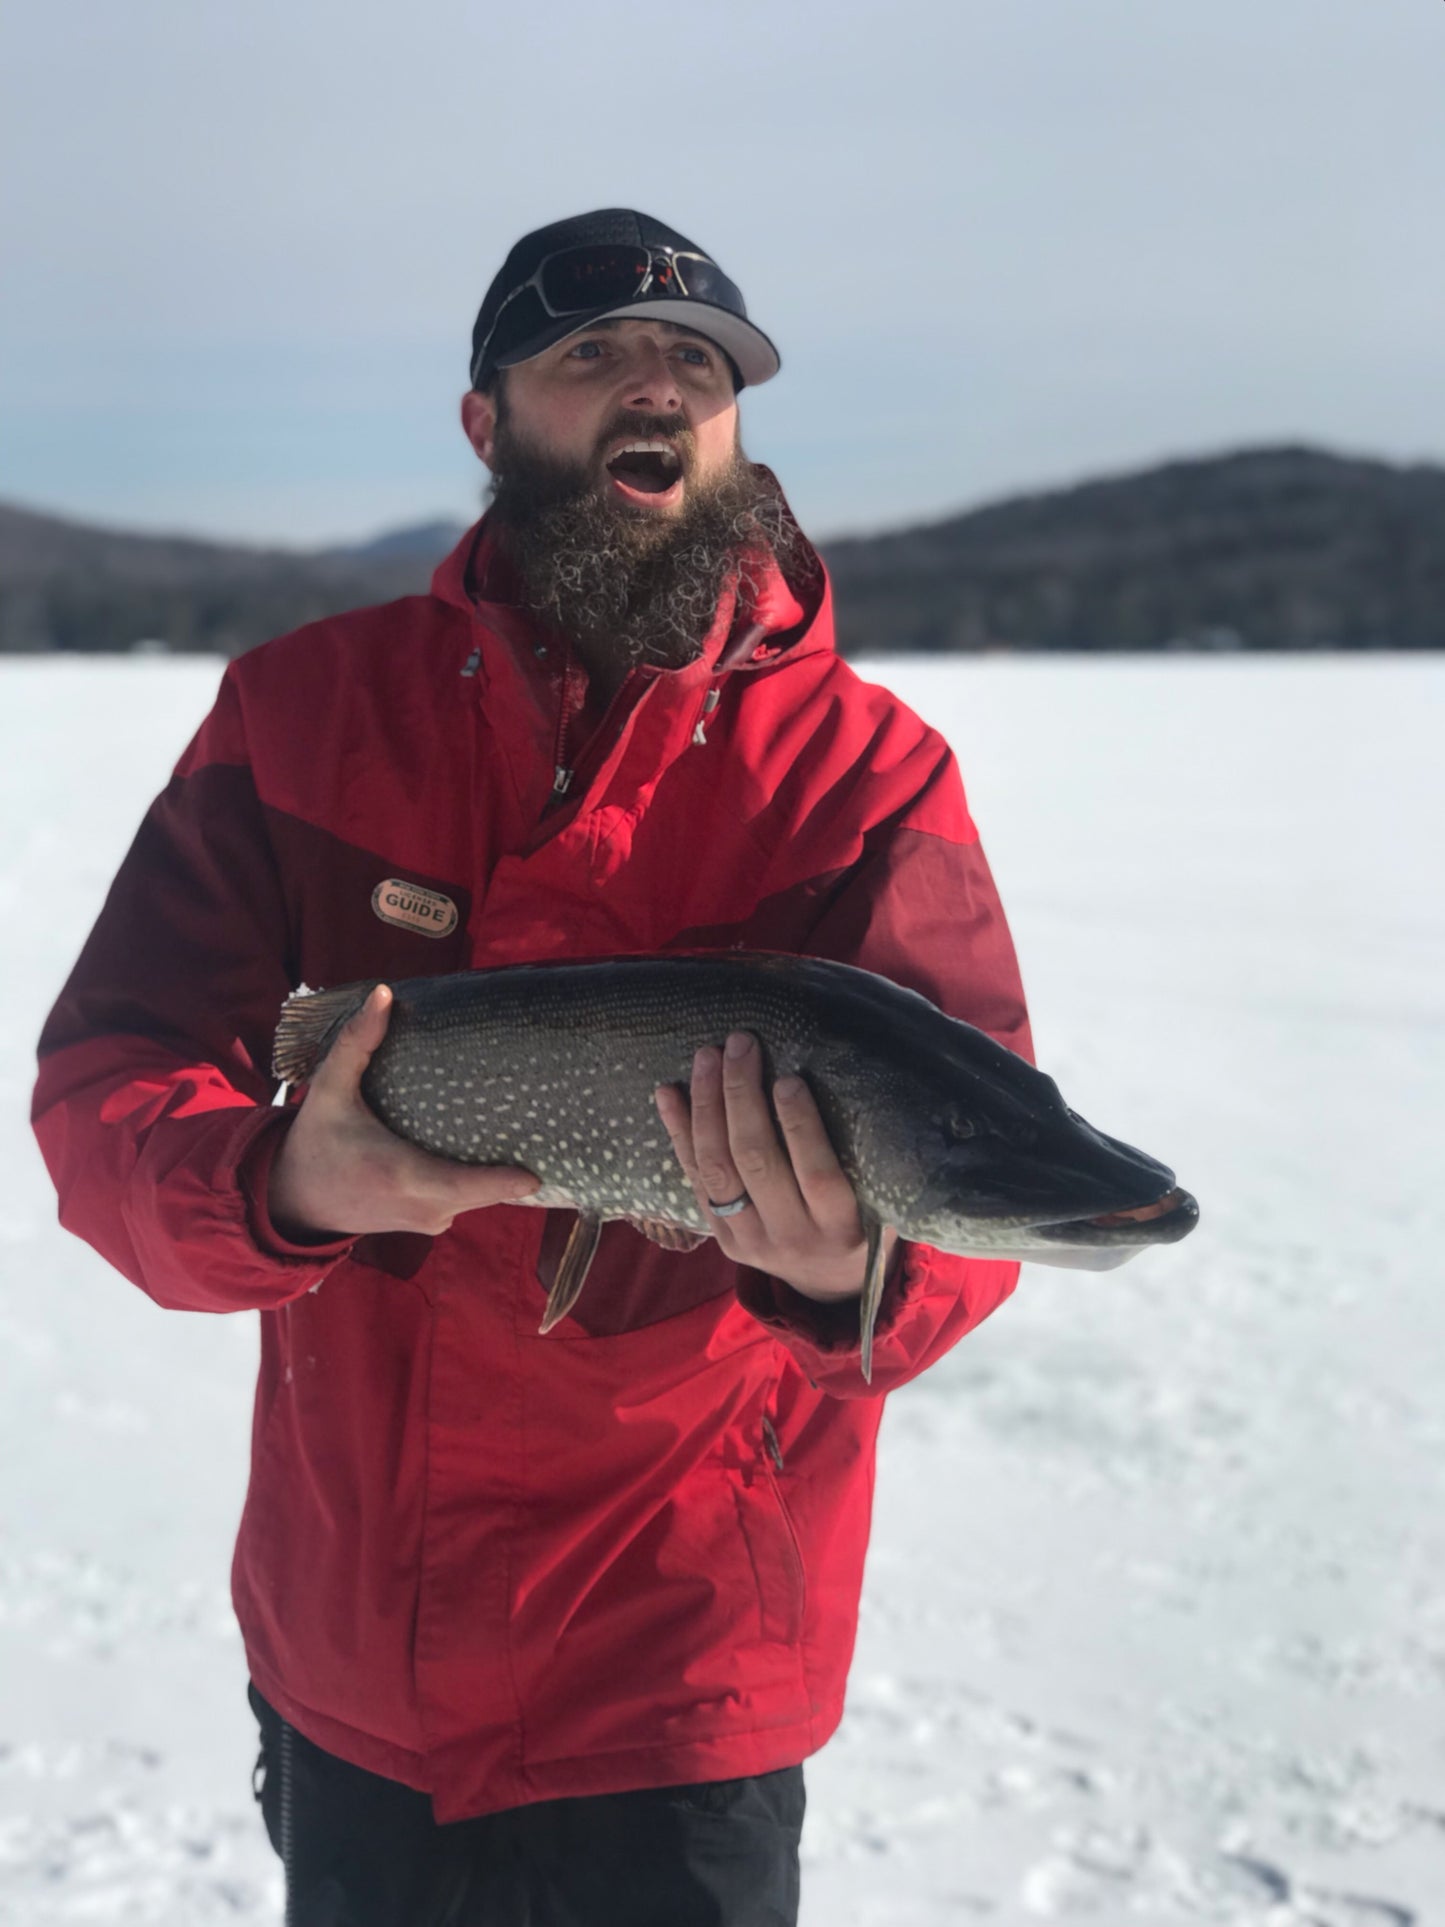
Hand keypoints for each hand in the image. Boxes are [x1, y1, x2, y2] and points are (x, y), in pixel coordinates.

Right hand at [269, 984, 539, 1240]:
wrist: (294, 1200)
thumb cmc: (316, 1141)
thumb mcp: (328, 1090)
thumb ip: (356, 1043)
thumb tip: (384, 993)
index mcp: (403, 1174)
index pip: (465, 1186)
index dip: (502, 1183)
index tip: (536, 1173)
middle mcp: (422, 1206)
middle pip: (484, 1190)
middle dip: (511, 1164)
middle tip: (541, 1127)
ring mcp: (428, 1221)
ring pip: (478, 1196)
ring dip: (497, 1173)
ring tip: (523, 1134)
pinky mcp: (430, 1224)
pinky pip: (467, 1202)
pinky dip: (479, 1182)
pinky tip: (488, 1152)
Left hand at [654, 1032, 896, 1301]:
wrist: (830, 1285)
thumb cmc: (864, 1221)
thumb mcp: (882, 1201)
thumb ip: (866, 1159)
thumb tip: (858, 1081)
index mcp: (841, 1227)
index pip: (818, 1174)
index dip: (800, 1127)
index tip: (789, 1079)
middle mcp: (792, 1236)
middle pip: (757, 1162)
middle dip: (743, 1097)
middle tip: (741, 1045)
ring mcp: (750, 1241)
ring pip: (718, 1169)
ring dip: (707, 1107)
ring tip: (707, 1057)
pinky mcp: (720, 1238)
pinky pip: (693, 1180)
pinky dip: (678, 1133)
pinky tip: (668, 1092)